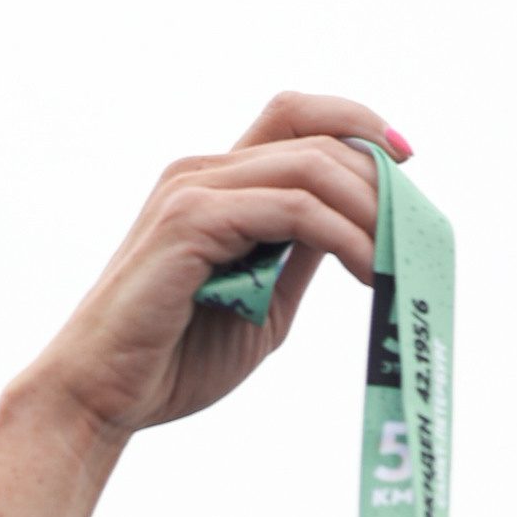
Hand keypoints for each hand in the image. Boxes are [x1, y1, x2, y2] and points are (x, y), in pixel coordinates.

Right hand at [20, 91, 404, 438]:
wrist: (100, 397)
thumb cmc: (172, 362)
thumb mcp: (262, 304)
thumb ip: (300, 258)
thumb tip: (359, 231)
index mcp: (215, 184)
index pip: (296, 119)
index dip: (356, 123)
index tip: (407, 163)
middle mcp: (201, 172)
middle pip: (311, 129)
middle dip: (376, 171)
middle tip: (416, 226)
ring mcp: (194, 191)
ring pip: (310, 166)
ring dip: (369, 209)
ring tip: (400, 260)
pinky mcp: (191, 223)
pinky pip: (292, 211)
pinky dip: (343, 236)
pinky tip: (370, 271)